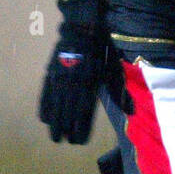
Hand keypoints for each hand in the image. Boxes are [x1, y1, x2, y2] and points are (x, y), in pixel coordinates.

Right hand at [38, 17, 107, 143]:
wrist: (81, 32)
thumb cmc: (100, 53)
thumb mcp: (111, 71)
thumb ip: (118, 91)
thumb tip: (130, 111)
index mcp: (88, 85)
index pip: (82, 112)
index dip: (79, 128)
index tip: (78, 141)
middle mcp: (72, 85)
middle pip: (67, 113)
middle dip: (65, 129)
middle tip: (64, 142)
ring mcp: (58, 80)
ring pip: (55, 106)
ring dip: (54, 123)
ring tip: (54, 137)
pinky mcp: (50, 74)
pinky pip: (45, 95)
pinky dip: (44, 108)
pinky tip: (44, 119)